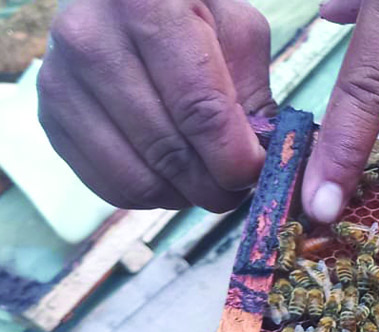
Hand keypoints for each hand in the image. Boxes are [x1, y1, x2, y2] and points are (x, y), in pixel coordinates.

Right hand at [38, 0, 274, 211]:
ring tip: (207, 180)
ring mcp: (60, 79)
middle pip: (167, 151)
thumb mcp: (236, 30)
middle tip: (237, 187)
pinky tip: (172, 176)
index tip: (255, 172)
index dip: (234, 158)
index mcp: (147, 7)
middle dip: (214, 185)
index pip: (199, 109)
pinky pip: (108, 184)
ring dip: (184, 195)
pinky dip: (151, 194)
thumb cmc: (190, 10)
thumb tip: (259, 160)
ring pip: (136, 178)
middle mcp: (91, 39)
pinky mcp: (49, 115)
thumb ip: (252, 91)